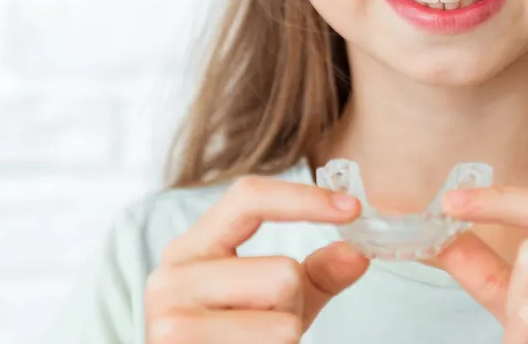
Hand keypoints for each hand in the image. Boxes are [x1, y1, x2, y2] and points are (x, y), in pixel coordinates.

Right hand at [144, 176, 368, 342]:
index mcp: (191, 249)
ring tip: (253, 343)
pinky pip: (274, 338)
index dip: (305, 198)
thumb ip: (317, 273)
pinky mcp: (177, 342)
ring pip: (282, 309)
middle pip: (283, 270)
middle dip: (294, 304)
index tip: (353, 207)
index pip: (248, 198)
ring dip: (286, 332)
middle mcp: (172, 275)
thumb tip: (357, 253)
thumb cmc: (236, 342)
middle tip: (265, 326)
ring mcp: (170, 314)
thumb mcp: (277, 302)